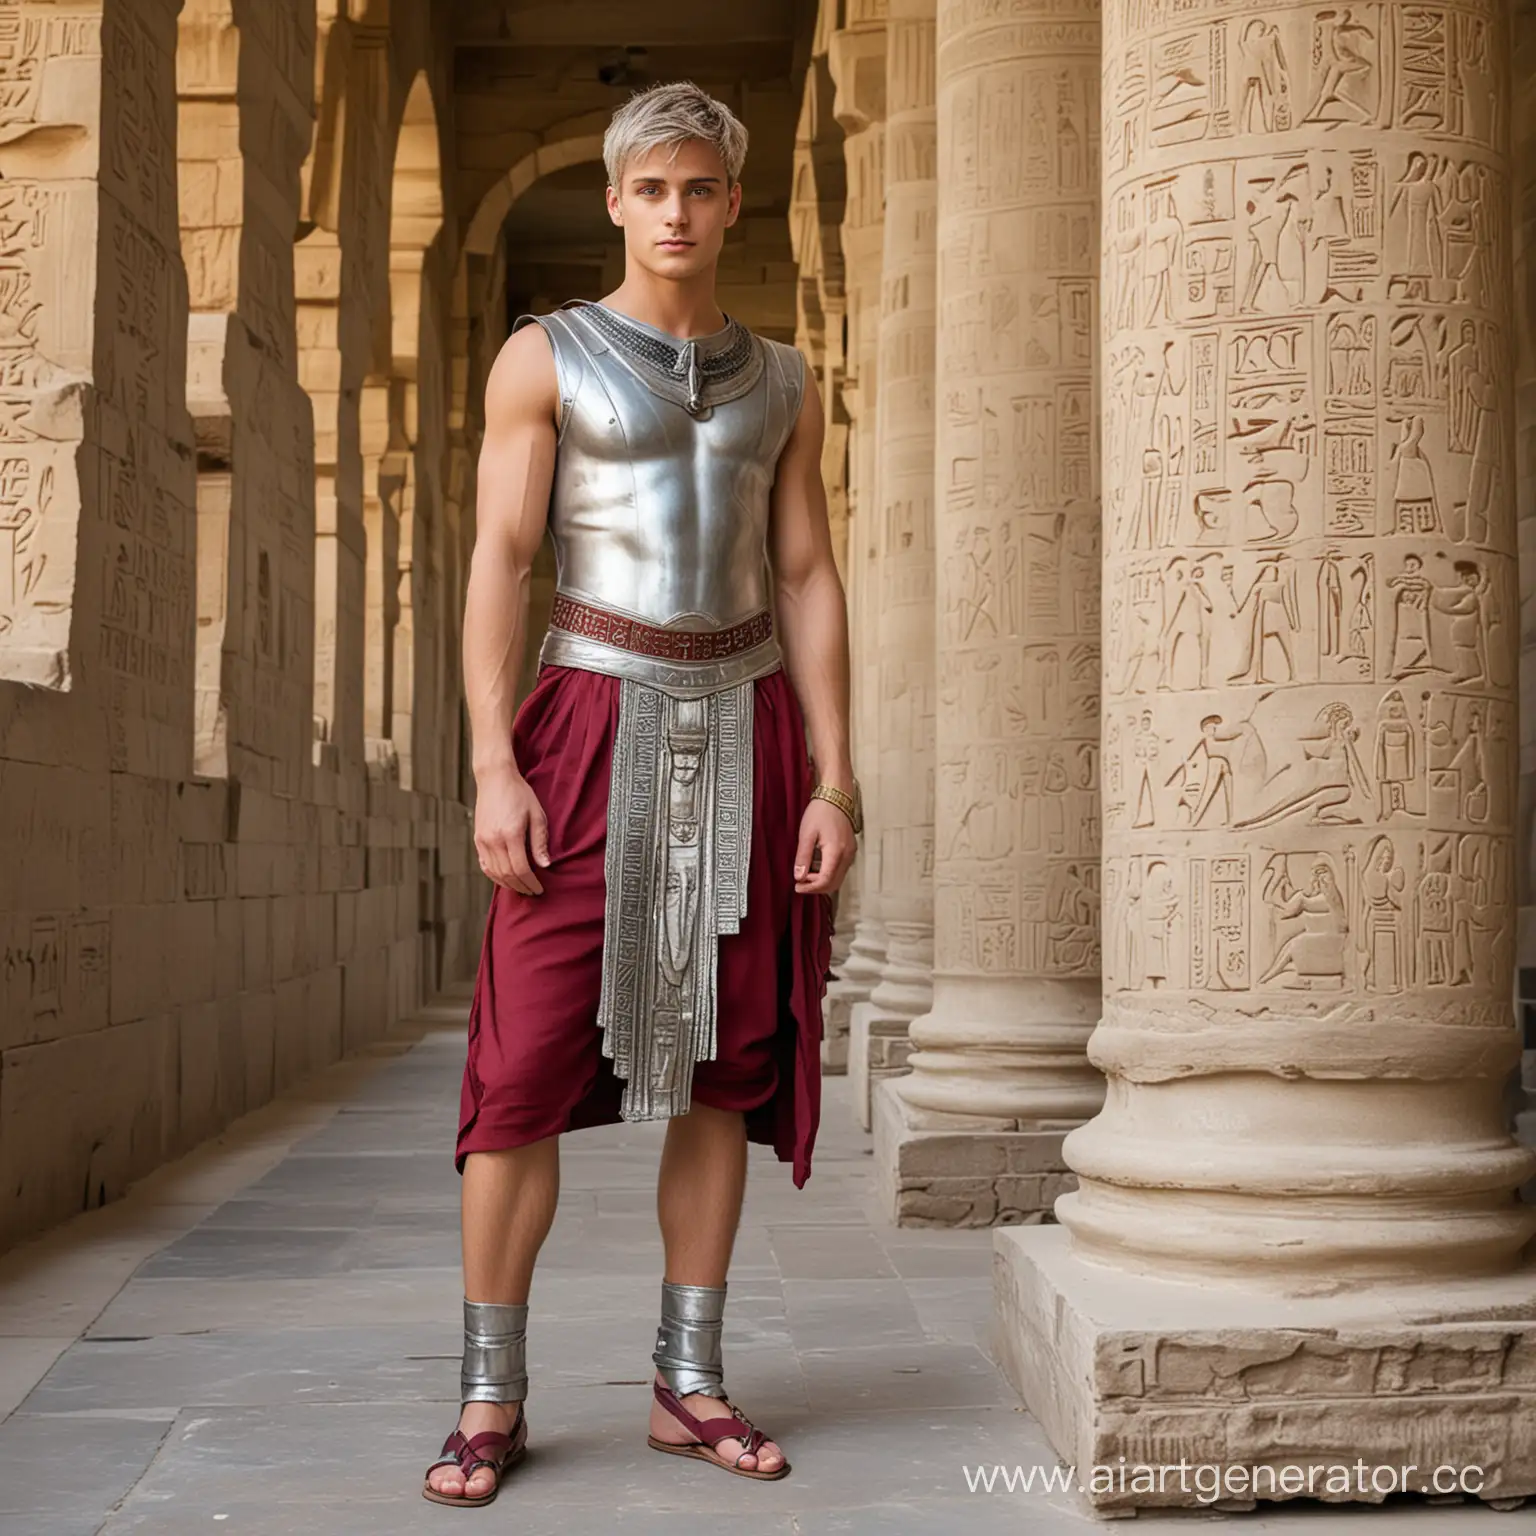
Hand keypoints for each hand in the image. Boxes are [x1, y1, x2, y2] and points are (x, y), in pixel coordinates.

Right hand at [474, 768, 550, 895]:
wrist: (495, 778)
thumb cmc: (519, 794)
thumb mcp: (537, 815)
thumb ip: (539, 842)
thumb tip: (545, 865)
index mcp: (510, 834)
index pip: (520, 868)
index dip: (531, 882)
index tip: (539, 888)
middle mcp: (494, 840)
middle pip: (507, 874)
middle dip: (521, 886)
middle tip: (532, 891)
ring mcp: (483, 840)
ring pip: (494, 872)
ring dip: (508, 884)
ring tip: (520, 887)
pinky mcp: (477, 839)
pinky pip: (484, 864)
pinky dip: (494, 876)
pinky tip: (504, 879)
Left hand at [793, 798, 856, 895]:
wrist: (835, 797)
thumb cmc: (820, 812)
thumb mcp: (806, 834)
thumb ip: (803, 857)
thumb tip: (799, 876)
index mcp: (836, 852)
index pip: (825, 881)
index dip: (811, 888)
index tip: (797, 886)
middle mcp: (847, 855)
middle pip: (834, 884)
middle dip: (816, 887)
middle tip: (800, 883)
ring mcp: (850, 853)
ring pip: (838, 878)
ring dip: (822, 881)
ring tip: (806, 874)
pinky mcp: (850, 850)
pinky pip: (841, 870)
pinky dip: (828, 874)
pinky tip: (816, 867)